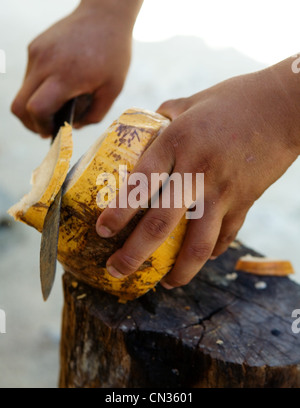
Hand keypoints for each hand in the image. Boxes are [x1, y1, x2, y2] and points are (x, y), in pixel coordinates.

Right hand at [11, 0, 142, 135]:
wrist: (105, 14)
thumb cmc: (114, 53)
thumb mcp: (113, 89)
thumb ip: (95, 114)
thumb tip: (74, 127)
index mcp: (65, 76)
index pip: (36, 109)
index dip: (41, 127)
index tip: (53, 131)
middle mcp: (44, 64)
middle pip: (19, 106)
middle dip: (31, 123)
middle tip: (48, 127)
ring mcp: (37, 53)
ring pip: (23, 91)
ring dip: (36, 104)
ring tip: (58, 105)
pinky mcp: (35, 46)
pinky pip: (30, 75)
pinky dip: (40, 87)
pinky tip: (60, 83)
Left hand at [96, 58, 299, 288]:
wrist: (286, 107)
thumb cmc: (236, 99)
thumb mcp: (192, 101)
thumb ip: (166, 116)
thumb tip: (148, 125)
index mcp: (178, 142)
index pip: (139, 184)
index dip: (118, 213)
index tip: (102, 231)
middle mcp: (197, 172)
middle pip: (160, 225)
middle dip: (134, 254)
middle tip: (115, 269)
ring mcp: (223, 191)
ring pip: (197, 245)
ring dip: (178, 272)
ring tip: (163, 283)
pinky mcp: (244, 202)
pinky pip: (225, 237)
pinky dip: (210, 253)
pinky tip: (197, 260)